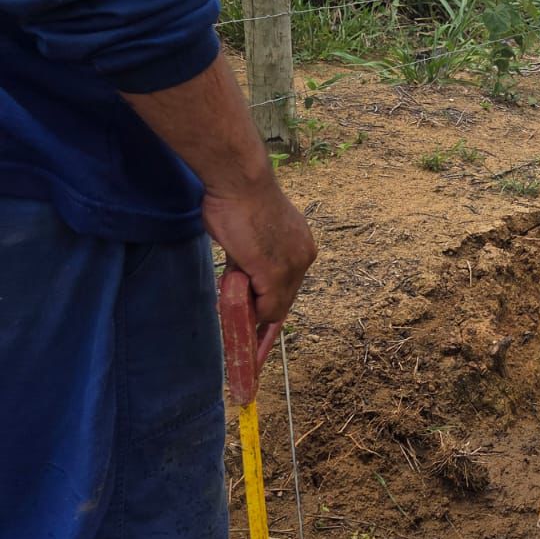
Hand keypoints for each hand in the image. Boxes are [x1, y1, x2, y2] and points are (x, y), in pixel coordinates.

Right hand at [203, 177, 315, 370]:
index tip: (264, 333)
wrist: (238, 182)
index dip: (273, 312)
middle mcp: (303, 256)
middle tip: (251, 356)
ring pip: (275, 308)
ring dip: (254, 323)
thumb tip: (242, 280)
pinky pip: (265, 307)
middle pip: (285, 301)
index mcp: (300, 245)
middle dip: (266, 329)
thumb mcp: (249, 235)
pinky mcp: (275, 273)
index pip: (288, 287)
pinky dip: (250, 316)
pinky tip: (236, 315)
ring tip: (240, 336)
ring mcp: (292, 266)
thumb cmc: (236, 200)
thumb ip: (251, 261)